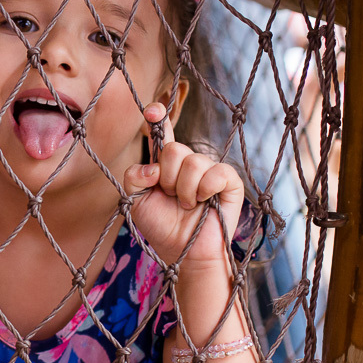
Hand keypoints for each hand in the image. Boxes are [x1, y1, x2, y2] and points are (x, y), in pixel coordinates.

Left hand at [123, 103, 243, 268]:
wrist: (182, 251)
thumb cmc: (160, 225)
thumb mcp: (135, 199)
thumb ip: (134, 176)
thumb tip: (154, 167)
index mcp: (166, 164)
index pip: (163, 133)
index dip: (159, 117)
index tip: (152, 112)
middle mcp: (188, 162)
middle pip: (175, 149)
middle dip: (167, 177)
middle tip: (171, 196)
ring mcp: (209, 170)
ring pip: (192, 161)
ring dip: (184, 189)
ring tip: (186, 204)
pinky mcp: (229, 182)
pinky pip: (216, 172)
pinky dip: (204, 189)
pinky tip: (203, 202)